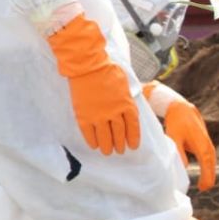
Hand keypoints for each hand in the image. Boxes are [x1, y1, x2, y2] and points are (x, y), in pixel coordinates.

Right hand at [47, 14, 140, 155]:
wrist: (88, 67)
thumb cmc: (108, 71)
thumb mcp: (125, 84)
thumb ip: (127, 98)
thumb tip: (129, 107)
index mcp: (127, 105)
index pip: (133, 126)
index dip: (133, 138)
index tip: (133, 146)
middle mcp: (114, 113)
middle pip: (119, 134)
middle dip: (120, 144)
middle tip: (120, 151)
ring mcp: (98, 116)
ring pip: (105, 136)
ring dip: (107, 146)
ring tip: (108, 152)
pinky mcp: (84, 116)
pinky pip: (89, 133)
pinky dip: (92, 141)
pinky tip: (94, 146)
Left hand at [165, 98, 216, 191]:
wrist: (183, 109)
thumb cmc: (177, 123)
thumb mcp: (174, 137)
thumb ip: (178, 152)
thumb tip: (183, 167)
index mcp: (201, 144)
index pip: (207, 163)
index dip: (206, 176)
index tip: (203, 187)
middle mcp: (207, 145)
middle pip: (212, 164)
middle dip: (209, 177)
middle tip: (204, 189)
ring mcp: (207, 145)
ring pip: (211, 162)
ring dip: (209, 173)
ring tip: (204, 186)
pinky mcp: (204, 145)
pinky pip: (209, 159)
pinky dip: (208, 167)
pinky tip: (204, 175)